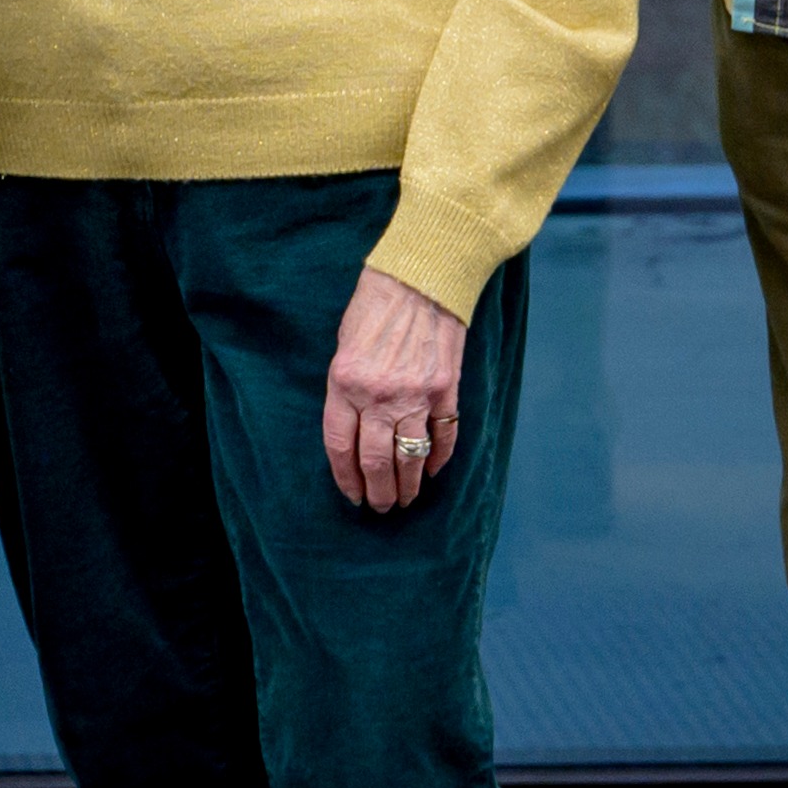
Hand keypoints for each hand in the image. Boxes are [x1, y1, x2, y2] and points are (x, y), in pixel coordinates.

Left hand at [322, 266, 468, 513]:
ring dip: (406, 485)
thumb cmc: (375, 307)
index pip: (340, 445)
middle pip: (376, 460)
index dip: (345, 476)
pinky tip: (430, 472)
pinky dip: (437, 459)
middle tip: (379, 507)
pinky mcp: (447, 392)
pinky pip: (443, 437)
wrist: (421, 280)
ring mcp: (416, 396)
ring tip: (403, 501)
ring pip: (410, 457)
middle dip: (377, 491)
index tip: (351, 495)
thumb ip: (346, 388)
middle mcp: (379, 396)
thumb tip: (353, 428)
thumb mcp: (343, 346)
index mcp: (345, 383)